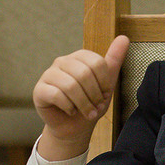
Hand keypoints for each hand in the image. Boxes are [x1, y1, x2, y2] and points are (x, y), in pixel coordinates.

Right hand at [33, 35, 129, 159]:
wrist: (74, 127)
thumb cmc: (90, 103)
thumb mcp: (106, 83)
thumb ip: (114, 60)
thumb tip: (124, 38)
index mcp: (79, 57)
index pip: (97, 63)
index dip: (104, 82)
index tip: (105, 94)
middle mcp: (62, 62)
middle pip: (84, 74)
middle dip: (94, 95)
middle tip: (96, 107)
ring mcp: (49, 75)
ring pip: (70, 85)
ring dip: (83, 104)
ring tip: (87, 112)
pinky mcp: (39, 90)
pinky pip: (56, 95)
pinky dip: (69, 107)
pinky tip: (71, 111)